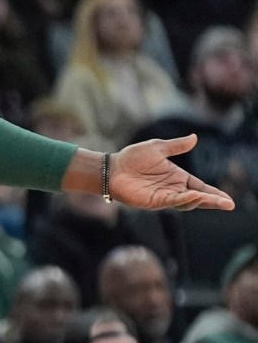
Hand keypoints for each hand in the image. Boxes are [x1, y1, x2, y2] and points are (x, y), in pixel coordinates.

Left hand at [111, 135, 235, 210]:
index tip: (228, 201)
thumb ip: (176, 146)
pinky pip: (173, 201)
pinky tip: (194, 196)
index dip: (214, 194)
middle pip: (198, 198)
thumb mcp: (158, 148)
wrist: (113, 168)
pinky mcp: (154, 201)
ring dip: (201, 201)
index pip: (200, 187)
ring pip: (188, 202)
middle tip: (228, 204)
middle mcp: (174, 189)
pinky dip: (185, 199)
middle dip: (213, 201)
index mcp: (177, 177)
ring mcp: (165, 196)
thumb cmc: (132, 158)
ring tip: (214, 199)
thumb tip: (195, 138)